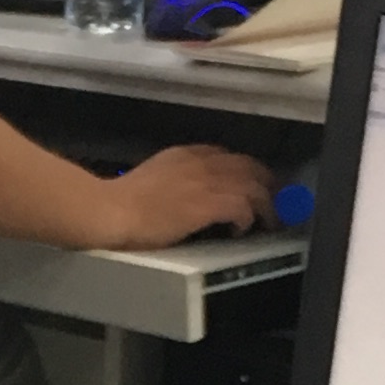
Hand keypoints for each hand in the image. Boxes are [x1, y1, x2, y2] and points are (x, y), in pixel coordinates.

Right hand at [92, 146, 276, 249]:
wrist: (110, 210)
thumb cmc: (122, 203)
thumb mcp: (154, 178)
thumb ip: (176, 179)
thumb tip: (187, 196)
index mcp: (187, 154)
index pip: (229, 156)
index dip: (246, 172)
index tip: (252, 186)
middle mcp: (202, 162)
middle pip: (250, 166)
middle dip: (266, 184)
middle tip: (273, 203)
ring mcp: (207, 181)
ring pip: (254, 185)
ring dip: (265, 205)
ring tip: (267, 221)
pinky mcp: (209, 203)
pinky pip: (244, 206)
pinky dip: (248, 218)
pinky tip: (241, 230)